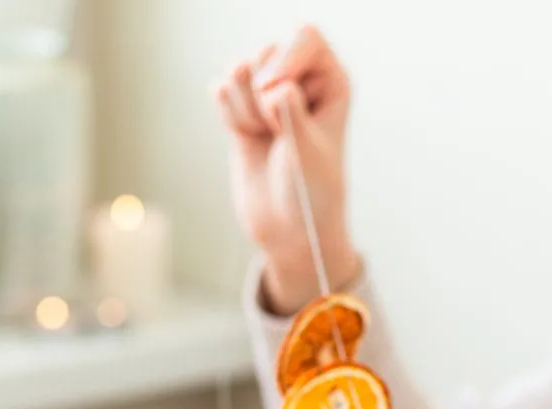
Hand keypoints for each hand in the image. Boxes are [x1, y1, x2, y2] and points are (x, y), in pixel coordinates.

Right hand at [214, 25, 359, 314]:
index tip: (277, 93)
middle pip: (265, 51)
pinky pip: (221, 90)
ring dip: (245, 108)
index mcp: (330, 81)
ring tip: (265, 137)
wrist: (289, 230)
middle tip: (277, 131)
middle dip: (262, 92)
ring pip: (238, 68)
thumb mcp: (308, 155)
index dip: (284, 59)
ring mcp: (268, 93)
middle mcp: (300, 79)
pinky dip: (229, 116)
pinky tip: (247, 138)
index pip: (303, 36)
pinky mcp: (242, 109)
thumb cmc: (311, 195)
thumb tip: (277, 86)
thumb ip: (292, 115)